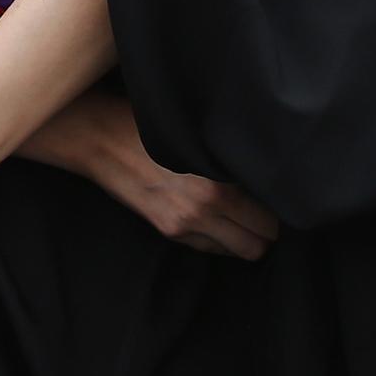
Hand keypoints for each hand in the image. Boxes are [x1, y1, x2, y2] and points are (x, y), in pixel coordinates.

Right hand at [57, 94, 275, 259]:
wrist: (100, 137)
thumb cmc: (149, 125)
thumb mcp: (196, 136)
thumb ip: (227, 159)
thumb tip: (259, 171)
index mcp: (218, 186)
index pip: (269, 218)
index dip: (275, 209)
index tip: (273, 198)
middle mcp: (204, 211)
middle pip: (259, 243)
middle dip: (265, 230)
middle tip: (262, 212)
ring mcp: (184, 224)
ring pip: (238, 251)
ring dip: (244, 238)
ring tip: (240, 217)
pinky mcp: (167, 229)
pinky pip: (208, 248)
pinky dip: (218, 239)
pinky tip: (214, 218)